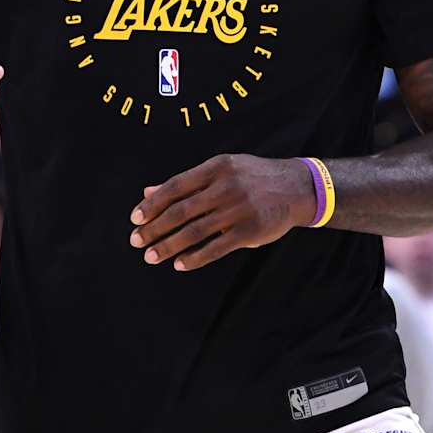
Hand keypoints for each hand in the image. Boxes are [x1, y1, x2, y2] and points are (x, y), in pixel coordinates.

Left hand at [130, 154, 317, 271]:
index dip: (153, 204)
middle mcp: (226, 187)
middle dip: (155, 228)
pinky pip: (215, 247)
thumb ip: (186, 183)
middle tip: (136, 241)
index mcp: (216, 168)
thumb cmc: (251, 178)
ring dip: (169, 245)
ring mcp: (238, 209)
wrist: (296, 187)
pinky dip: (194, 258)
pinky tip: (179, 264)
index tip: (135, 219)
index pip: (175, 186)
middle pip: (181, 211)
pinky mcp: (250, 230)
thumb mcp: (221, 171)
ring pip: (195, 231)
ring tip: (151, 256)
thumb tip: (148, 192)